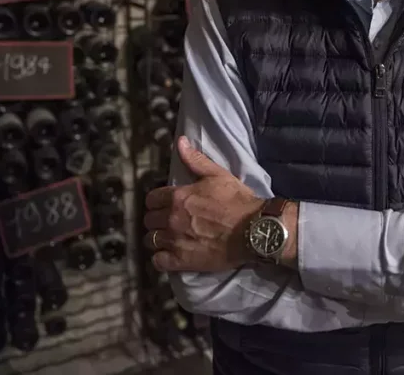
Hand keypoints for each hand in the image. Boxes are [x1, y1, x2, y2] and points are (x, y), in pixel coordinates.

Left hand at [142, 136, 262, 272]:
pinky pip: (158, 261)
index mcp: (178, 197)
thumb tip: (180, 142)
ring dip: (157, 238)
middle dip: (156, 219)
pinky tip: (169, 255)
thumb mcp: (218, 175)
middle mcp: (172, 218)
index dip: (157, 201)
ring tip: (168, 239)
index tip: (164, 204)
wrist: (254, 229)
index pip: (152, 199)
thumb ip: (195, 160)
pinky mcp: (182, 261)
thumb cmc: (238, 200)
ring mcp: (175, 241)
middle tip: (167, 221)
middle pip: (149, 220)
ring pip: (151, 240)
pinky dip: (161, 258)